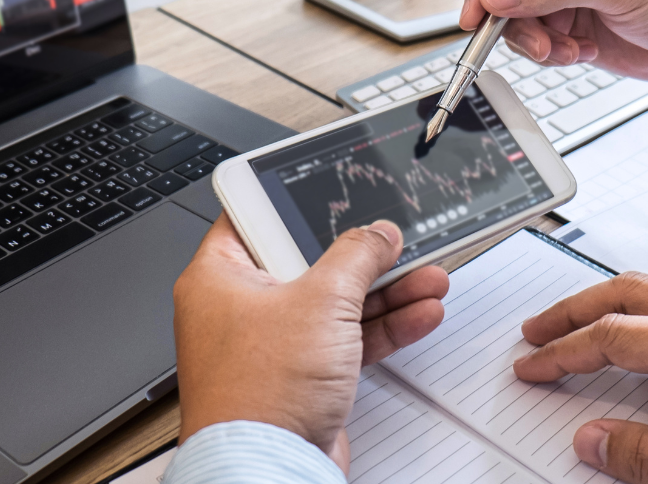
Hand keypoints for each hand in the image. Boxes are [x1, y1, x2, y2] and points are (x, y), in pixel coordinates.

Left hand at [173, 214, 448, 472]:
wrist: (268, 470)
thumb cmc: (260, 395)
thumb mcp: (319, 302)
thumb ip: (355, 257)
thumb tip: (376, 233)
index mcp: (219, 277)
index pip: (256, 219)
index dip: (297, 203)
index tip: (336, 191)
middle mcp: (240, 308)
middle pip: (308, 261)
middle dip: (362, 254)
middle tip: (396, 239)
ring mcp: (272, 344)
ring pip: (334, 303)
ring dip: (385, 291)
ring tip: (428, 276)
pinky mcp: (300, 376)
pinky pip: (345, 339)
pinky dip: (381, 327)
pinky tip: (418, 312)